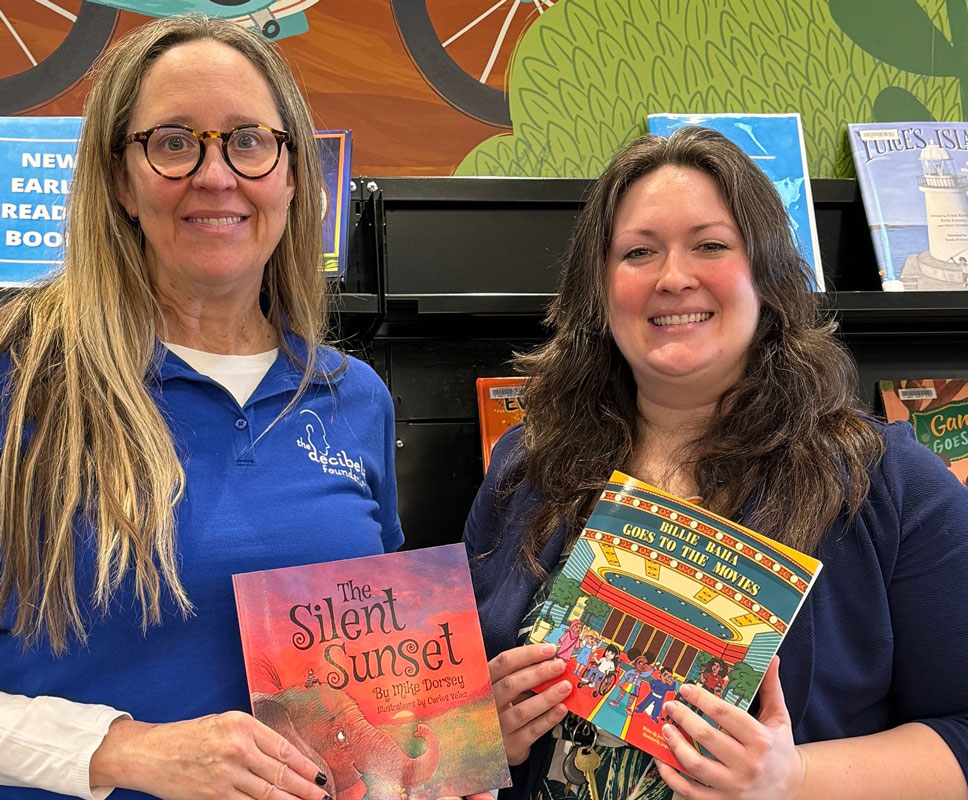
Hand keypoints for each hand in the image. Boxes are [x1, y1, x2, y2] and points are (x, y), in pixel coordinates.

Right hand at [89, 711, 329, 799]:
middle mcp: (237, 747)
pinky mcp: (213, 796)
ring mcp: (226, 774)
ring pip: (267, 793)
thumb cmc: (187, 737)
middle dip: (305, 788)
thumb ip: (253, 739)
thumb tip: (284, 760)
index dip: (305, 765)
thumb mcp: (224, 725)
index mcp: (242, 724)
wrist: (149, 752)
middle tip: (322, 796)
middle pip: (280, 773)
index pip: (283, 748)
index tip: (319, 775)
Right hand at [488, 642, 571, 765]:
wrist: (489, 743)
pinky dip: (548, 719)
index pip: (503, 663)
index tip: (549, 649)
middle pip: (512, 685)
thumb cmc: (500, 707)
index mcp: (485, 683)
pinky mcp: (511, 745)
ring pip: (523, 710)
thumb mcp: (502, 688)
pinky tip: (561, 709)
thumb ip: (519, 674)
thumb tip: (550, 659)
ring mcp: (498, 726)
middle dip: (539, 673)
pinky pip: (532, 731)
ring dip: (547, 697)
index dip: (527, 655)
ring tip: (566, 687)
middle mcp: (488, 704)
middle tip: (559, 666)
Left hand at [655, 657, 805, 799]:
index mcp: (761, 740)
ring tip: (665, 728)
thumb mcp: (779, 717)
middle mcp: (748, 764)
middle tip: (669, 706)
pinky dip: (673, 778)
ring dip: (675, 745)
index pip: (725, 714)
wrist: (790, 786)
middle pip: (706, 737)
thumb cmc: (779, 747)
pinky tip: (662, 762)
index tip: (685, 688)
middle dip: (683, 718)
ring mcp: (735, 786)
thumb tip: (771, 658)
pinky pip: (692, 793)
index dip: (702, 699)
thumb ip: (771, 688)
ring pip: (696, 766)